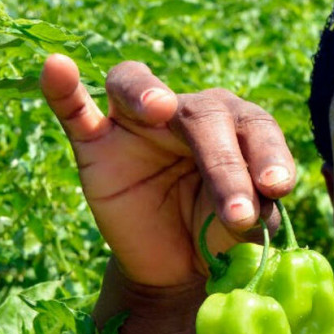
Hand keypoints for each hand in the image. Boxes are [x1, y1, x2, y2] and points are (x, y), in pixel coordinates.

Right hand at [40, 55, 294, 289]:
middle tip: (238, 214)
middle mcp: (190, 112)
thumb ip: (258, 214)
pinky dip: (63, 87)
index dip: (269, 154)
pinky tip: (56, 68)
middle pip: (205, 115)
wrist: (176, 265)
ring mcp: (137, 122)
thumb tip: (259, 208)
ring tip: (157, 108)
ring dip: (148, 93)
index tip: (277, 187)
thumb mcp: (244, 229)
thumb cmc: (219, 232)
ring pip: (140, 88)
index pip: (256, 127)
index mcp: (238, 126)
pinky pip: (74, 108)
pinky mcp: (96, 142)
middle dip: (225, 166)